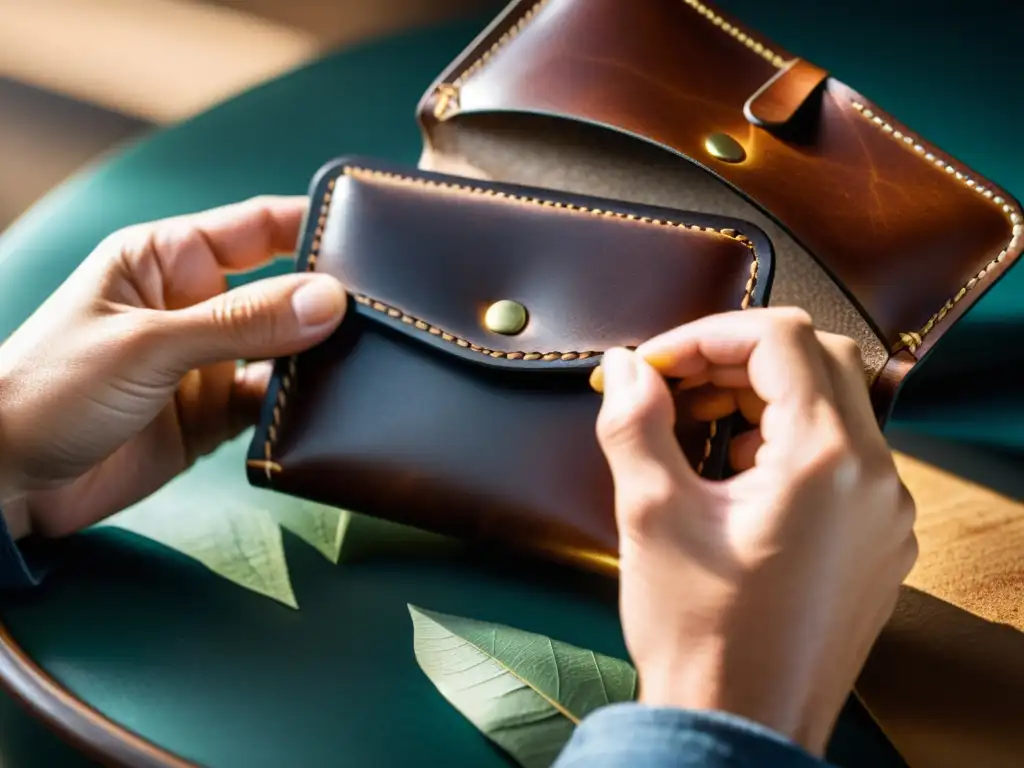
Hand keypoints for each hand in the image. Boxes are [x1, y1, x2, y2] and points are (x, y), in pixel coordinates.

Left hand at [0, 197, 345, 538]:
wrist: (6, 484)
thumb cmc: (49, 388)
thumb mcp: (148, 345)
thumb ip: (242, 323)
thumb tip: (330, 300)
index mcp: (168, 261)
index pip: (258, 228)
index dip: (314, 227)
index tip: (373, 240)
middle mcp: (196, 305)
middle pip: (282, 289)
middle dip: (329, 299)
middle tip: (390, 310)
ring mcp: (207, 362)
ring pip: (285, 350)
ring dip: (319, 357)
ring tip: (374, 358)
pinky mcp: (213, 415)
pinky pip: (271, 402)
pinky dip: (299, 406)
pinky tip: (331, 407)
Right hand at [593, 308, 916, 754]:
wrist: (742, 726)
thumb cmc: (700, 632)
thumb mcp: (651, 515)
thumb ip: (633, 422)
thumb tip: (622, 368)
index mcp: (825, 460)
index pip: (780, 339)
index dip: (706, 335)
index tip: (654, 363)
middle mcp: (874, 478)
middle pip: (816, 361)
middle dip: (735, 358)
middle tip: (673, 384)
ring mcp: (885, 512)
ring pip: (834, 406)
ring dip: (762, 396)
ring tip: (698, 424)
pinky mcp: (878, 540)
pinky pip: (843, 456)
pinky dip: (788, 439)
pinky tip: (736, 472)